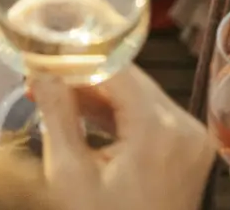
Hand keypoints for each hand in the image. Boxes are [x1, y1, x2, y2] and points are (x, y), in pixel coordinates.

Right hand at [34, 67, 214, 209]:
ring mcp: (191, 139)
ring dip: (94, 93)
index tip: (38, 54)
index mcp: (159, 127)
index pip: (111, 67)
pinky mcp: (188, 151)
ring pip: (134, 94)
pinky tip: (78, 113)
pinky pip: (146, 115)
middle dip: (80, 75)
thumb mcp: (69, 174)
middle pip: (126, 77)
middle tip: (38, 75)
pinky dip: (114, 113)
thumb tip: (40, 67)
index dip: (72, 57)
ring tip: (50, 95)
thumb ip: (56, 112)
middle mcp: (184, 125)